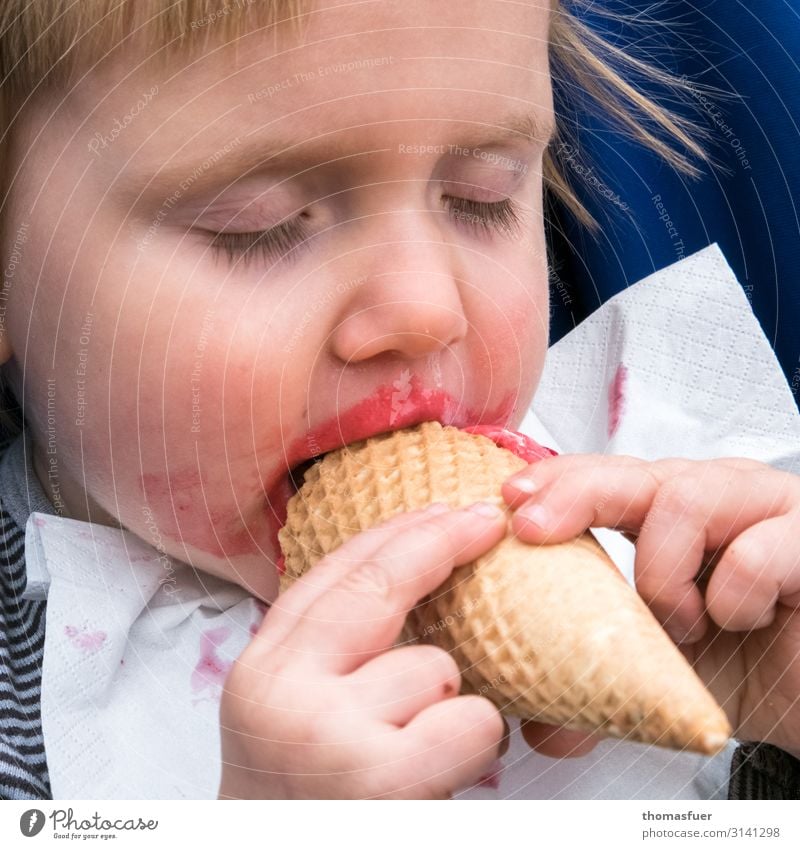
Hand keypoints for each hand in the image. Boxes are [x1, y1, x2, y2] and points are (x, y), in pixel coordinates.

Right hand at [220, 502, 514, 798]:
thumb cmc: (301, 799)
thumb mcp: (292, 711)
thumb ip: (330, 649)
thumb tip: (403, 572)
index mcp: (261, 669)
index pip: (333, 573)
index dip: (395, 532)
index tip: (443, 508)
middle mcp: (282, 692)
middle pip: (376, 585)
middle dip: (438, 541)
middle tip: (482, 521)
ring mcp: (327, 733)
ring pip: (435, 665)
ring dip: (447, 700)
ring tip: (419, 748)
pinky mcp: (380, 780)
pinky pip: (469, 719)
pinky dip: (472, 743)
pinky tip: (440, 777)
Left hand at [502, 455, 799, 758]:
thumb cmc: (747, 661)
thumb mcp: (659, 667)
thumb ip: (601, 683)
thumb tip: (541, 729)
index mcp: (670, 510)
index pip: (604, 475)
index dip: (556, 480)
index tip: (510, 501)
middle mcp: (714, 493)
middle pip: (633, 470)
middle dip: (573, 495)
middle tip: (532, 530)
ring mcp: (765, 506)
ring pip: (684, 499)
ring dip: (662, 573)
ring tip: (683, 623)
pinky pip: (754, 553)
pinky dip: (733, 597)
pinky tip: (744, 620)